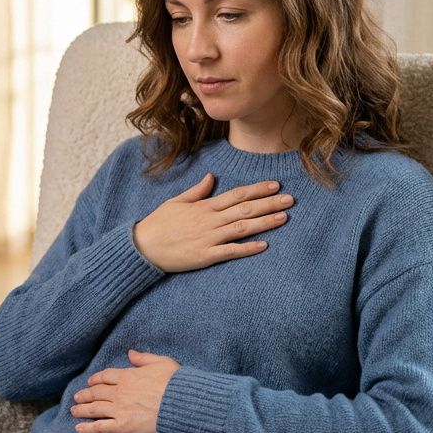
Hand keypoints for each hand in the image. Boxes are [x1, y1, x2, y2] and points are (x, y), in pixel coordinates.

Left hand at [71, 350, 180, 432]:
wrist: (180, 405)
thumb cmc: (175, 383)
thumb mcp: (162, 362)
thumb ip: (144, 358)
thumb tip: (131, 353)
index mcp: (128, 376)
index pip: (106, 376)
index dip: (97, 379)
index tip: (91, 382)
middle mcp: (120, 392)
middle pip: (97, 392)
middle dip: (85, 394)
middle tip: (76, 397)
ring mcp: (119, 409)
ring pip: (94, 409)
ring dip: (82, 409)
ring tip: (73, 410)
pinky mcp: (122, 426)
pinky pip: (100, 427)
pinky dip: (88, 428)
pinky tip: (78, 429)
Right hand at [133, 173, 292, 271]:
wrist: (142, 246)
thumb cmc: (158, 224)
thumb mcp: (176, 201)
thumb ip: (197, 191)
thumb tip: (212, 177)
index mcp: (204, 206)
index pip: (237, 194)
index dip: (258, 189)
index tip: (276, 185)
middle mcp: (209, 220)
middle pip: (245, 209)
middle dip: (269, 203)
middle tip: (291, 199)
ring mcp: (208, 238)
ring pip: (242, 227)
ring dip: (265, 222)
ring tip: (284, 217)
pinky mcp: (204, 256)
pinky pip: (229, 251)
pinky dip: (247, 248)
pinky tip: (264, 246)